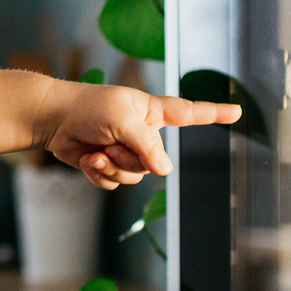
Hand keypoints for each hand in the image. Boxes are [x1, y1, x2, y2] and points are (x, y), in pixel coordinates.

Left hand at [0, 70, 241, 189]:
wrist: (52, 119)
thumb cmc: (86, 107)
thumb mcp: (122, 120)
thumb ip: (148, 144)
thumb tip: (165, 170)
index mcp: (152, 111)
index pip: (191, 113)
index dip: (215, 113)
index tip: (237, 111)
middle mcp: (144, 132)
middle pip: (155, 162)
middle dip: (129, 157)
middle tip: (108, 141)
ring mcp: (127, 150)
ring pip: (135, 177)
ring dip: (111, 167)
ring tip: (95, 149)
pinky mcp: (109, 164)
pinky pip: (115, 183)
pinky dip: (99, 174)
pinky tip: (87, 159)